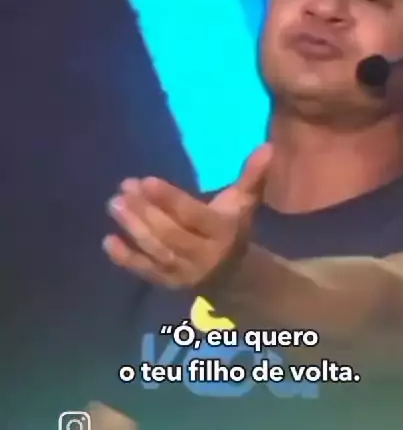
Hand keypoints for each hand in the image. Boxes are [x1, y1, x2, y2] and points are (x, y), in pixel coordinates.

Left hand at [103, 143, 271, 288]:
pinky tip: (108, 241)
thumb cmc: (234, 229)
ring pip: (157, 250)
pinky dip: (126, 258)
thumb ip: (252, 175)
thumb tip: (268, 146)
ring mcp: (185, 272)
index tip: (146, 180)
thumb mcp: (244, 203)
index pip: (193, 215)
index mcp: (223, 232)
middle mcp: (204, 255)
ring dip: (134, 228)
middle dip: (145, 211)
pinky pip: (146, 272)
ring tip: (114, 204)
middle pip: (170, 233)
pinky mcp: (169, 283)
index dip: (170, 199)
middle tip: (123, 188)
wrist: (235, 276)